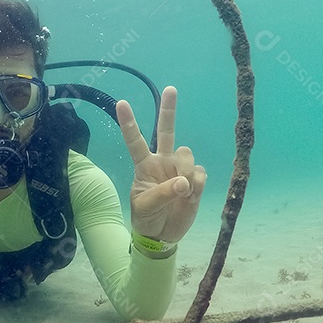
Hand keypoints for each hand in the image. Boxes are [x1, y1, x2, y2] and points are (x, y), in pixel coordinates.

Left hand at [116, 86, 205, 243]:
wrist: (162, 234)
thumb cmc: (147, 217)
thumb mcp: (146, 207)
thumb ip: (163, 193)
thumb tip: (184, 182)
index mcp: (144, 165)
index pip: (135, 141)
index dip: (129, 123)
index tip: (121, 103)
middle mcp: (162, 161)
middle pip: (166, 131)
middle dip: (168, 110)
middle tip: (170, 89)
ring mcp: (180, 169)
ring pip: (187, 154)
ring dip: (186, 172)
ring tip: (183, 192)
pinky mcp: (196, 179)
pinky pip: (201, 173)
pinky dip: (197, 186)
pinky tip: (190, 197)